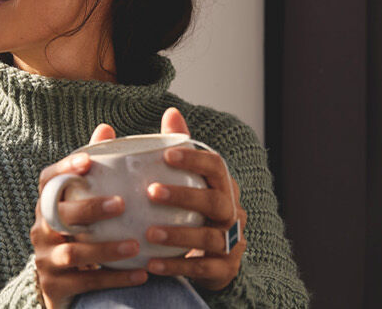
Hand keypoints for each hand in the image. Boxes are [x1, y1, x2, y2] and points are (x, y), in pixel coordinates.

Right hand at [32, 124, 148, 308]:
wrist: (67, 284)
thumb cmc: (84, 232)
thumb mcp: (86, 202)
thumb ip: (98, 168)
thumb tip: (106, 127)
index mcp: (49, 203)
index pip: (47, 180)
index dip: (64, 169)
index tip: (89, 161)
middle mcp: (41, 228)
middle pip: (59, 215)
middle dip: (89, 208)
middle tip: (121, 204)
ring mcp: (46, 259)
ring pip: (72, 253)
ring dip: (105, 248)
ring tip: (135, 245)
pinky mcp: (54, 286)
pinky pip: (84, 283)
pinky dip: (114, 278)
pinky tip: (141, 274)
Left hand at [143, 107, 247, 291]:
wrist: (205, 259)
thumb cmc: (187, 211)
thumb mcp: (182, 180)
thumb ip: (174, 149)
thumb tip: (172, 112)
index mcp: (222, 186)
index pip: (216, 166)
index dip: (194, 158)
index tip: (166, 154)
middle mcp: (232, 212)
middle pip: (217, 200)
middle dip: (185, 195)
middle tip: (151, 191)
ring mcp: (232, 242)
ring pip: (212, 237)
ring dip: (179, 235)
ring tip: (148, 233)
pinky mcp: (225, 269)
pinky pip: (204, 269)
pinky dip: (177, 267)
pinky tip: (150, 265)